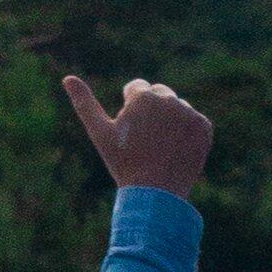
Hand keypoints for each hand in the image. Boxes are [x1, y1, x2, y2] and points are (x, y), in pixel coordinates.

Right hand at [62, 72, 212, 197]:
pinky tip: (176, 149)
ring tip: (161, 147)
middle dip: (152, 111)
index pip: (137, 88)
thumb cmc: (123, 162)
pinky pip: (194, 120)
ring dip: (170, 121)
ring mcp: (189, 113)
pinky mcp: (204, 127)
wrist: (155, 193)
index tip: (131, 132)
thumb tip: (67, 78)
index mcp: (143, 96)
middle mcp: (169, 99)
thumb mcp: (100, 133)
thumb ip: (84, 103)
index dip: (131, 110)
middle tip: (146, 141)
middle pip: (159, 94)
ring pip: (176, 107)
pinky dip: (187, 132)